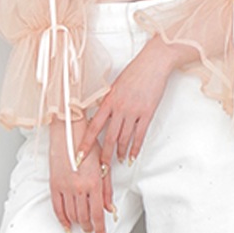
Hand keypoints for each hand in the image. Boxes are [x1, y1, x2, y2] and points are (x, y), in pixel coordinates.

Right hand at [49, 115, 112, 232]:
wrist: (68, 132)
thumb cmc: (87, 145)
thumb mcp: (102, 166)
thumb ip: (107, 190)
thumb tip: (110, 209)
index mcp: (94, 183)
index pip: (98, 214)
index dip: (100, 230)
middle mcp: (79, 187)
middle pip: (85, 217)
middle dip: (90, 228)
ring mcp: (65, 187)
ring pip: (72, 215)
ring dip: (78, 224)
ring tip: (83, 228)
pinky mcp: (54, 184)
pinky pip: (57, 208)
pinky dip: (62, 219)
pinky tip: (67, 225)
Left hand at [75, 35, 197, 171]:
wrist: (153, 63)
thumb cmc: (135, 71)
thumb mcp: (115, 85)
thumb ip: (108, 101)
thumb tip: (101, 113)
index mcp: (109, 101)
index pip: (93, 127)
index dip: (86, 143)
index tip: (79, 155)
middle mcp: (119, 108)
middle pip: (109, 138)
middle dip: (104, 156)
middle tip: (101, 168)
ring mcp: (134, 112)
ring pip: (124, 139)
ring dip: (120, 153)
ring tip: (118, 161)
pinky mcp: (147, 114)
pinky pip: (140, 135)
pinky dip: (135, 148)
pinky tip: (132, 156)